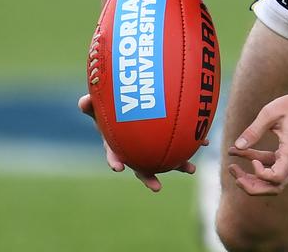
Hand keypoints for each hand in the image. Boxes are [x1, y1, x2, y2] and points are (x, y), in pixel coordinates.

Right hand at [77, 94, 195, 191]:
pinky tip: (205, 142)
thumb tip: (82, 101)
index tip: (116, 168)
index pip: (113, 154)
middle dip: (149, 177)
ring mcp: (153, 144)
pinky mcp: (168, 137)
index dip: (114, 161)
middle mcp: (136, 149)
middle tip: (156, 187)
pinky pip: (180, 141)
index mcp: (117, 143)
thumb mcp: (101, 106)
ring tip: (191, 169)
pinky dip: (192, 142)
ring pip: (165, 158)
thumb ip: (92, 105)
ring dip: (178, 165)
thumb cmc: (113, 107)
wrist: (132, 102)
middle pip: (141, 165)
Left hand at [227, 92, 287, 195]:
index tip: (251, 159)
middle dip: (252, 185)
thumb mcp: (269, 114)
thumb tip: (236, 146)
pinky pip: (274, 169)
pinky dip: (259, 166)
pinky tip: (243, 153)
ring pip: (273, 183)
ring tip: (234, 167)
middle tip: (234, 173)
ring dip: (253, 178)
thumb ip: (253, 131)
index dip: (260, 174)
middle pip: (275, 188)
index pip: (276, 178)